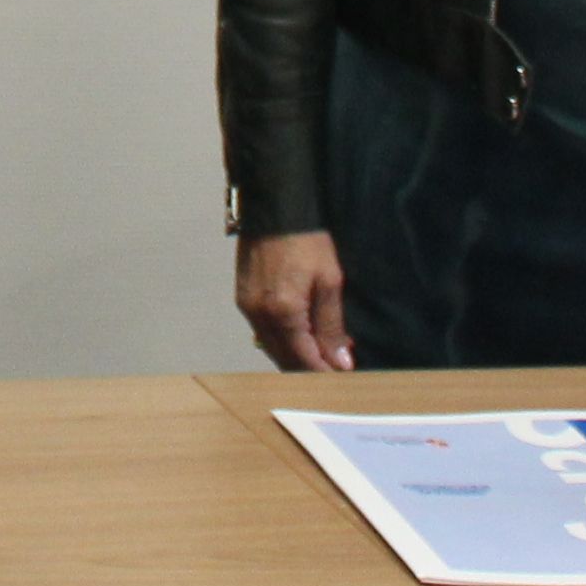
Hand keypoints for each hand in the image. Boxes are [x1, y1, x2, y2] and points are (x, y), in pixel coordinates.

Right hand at [238, 230, 351, 371]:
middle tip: (335, 365)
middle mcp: (259, 316)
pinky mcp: (242, 298)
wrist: (275, 208)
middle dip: (310, 367)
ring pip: (271, 348)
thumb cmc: (307, 241)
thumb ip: (332, 326)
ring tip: (320, 350)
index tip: (344, 376)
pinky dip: (281, 340)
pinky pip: (262, 332)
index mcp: (283, 313)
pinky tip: (298, 335)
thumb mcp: (330, 281)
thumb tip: (341, 362)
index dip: (325, 372)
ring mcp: (247, 308)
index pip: (304, 360)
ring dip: (295, 355)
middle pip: (284, 359)